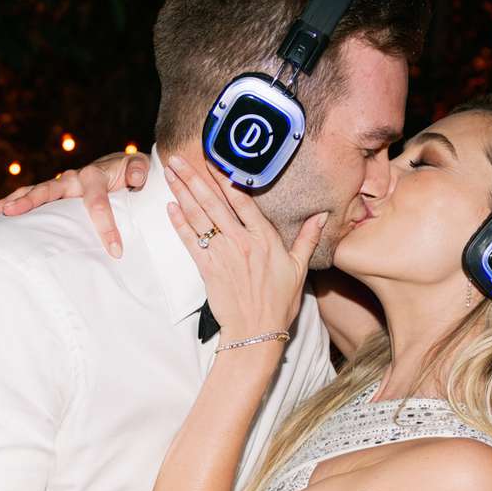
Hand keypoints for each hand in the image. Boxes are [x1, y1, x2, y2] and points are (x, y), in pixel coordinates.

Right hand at [0, 152, 148, 258]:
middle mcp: (73, 178)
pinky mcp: (54, 194)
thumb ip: (139, 171)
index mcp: (95, 176)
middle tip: (12, 212)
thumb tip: (134, 180)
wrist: (120, 166)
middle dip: (30, 201)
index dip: (105, 227)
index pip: (97, 203)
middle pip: (48, 190)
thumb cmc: (131, 172)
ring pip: (32, 192)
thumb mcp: (140, 167)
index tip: (115, 251)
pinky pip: (30, 196)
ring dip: (12, 201)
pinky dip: (10, 202)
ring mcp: (60, 186)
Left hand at [164, 155, 324, 342]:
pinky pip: (190, 240)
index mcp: (264, 238)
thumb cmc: (279, 302)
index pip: (242, 200)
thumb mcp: (299, 268)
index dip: (225, 178)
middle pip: (214, 202)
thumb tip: (322, 216)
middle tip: (176, 159)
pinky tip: (170, 206)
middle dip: (193, 178)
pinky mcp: (207, 269)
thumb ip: (308, 238)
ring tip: (169, 174)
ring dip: (181, 193)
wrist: (256, 332)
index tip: (212, 159)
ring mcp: (222, 254)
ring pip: (199, 217)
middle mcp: (242, 241)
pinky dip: (179, 222)